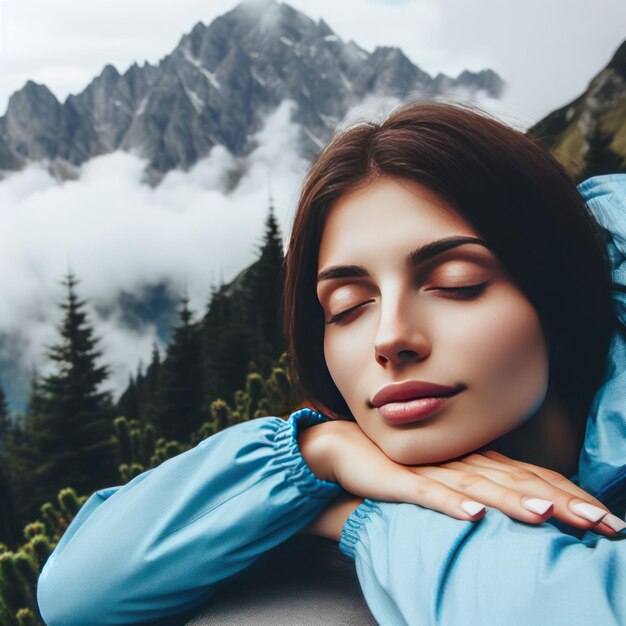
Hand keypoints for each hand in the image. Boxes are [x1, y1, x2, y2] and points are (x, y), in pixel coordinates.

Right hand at [298, 419, 620, 536]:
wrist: (350, 450)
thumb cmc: (403, 468)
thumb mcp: (448, 479)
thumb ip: (481, 489)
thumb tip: (522, 507)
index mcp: (477, 462)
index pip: (532, 476)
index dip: (570, 494)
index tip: (608, 519)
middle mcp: (462, 462)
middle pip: (518, 481)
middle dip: (562, 501)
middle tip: (603, 522)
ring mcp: (432, 471)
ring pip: (479, 487)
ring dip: (513, 501)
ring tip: (547, 516)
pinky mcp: (401, 481)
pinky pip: (428, 494)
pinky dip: (451, 504)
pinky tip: (472, 516)